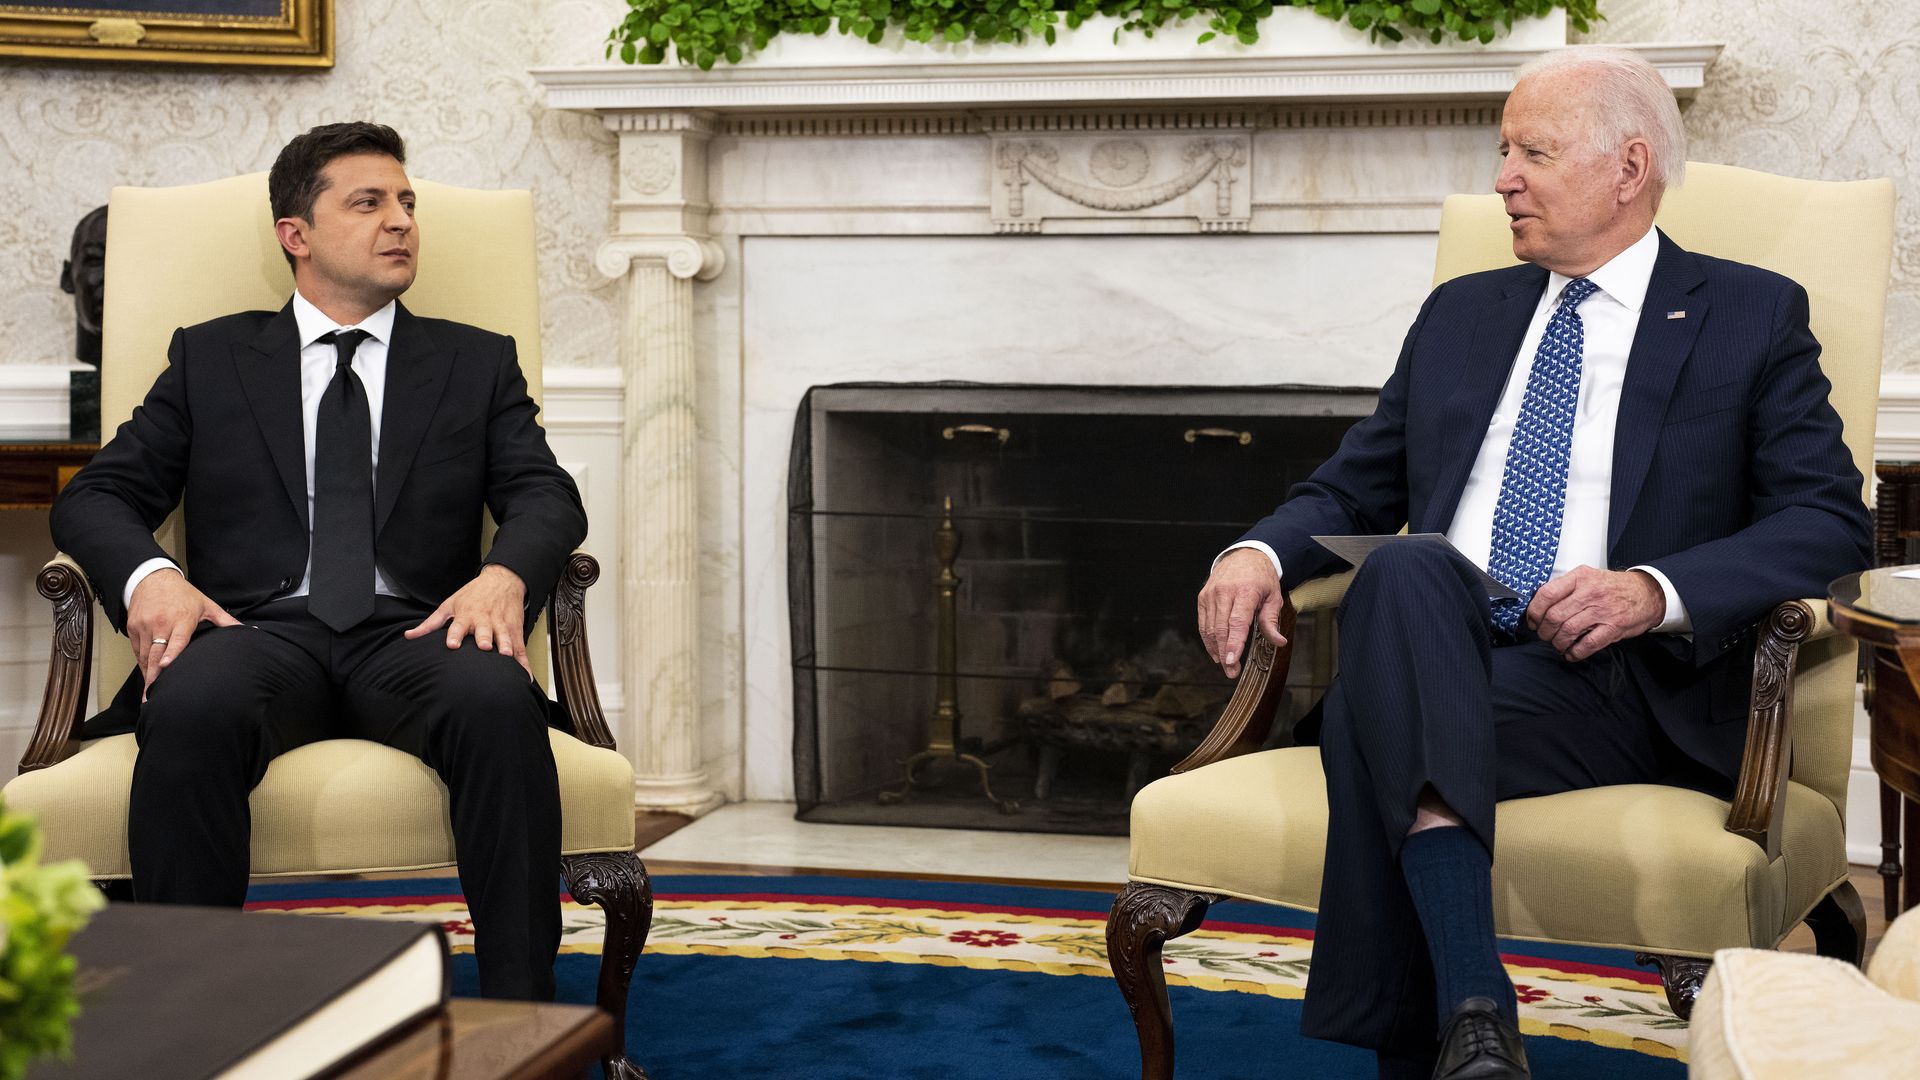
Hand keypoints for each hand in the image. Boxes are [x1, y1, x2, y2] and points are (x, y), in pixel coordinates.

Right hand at [128, 568, 240, 698]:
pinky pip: (136, 651)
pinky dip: (141, 664)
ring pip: (144, 655)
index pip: (176, 640)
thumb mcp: (206, 605)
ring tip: (150, 693)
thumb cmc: (182, 594)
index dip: (171, 654)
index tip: (166, 666)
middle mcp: (161, 623)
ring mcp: (144, 626)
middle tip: (153, 696)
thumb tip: (248, 631)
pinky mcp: (132, 628)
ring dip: (147, 674)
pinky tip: (147, 676)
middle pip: (155, 654)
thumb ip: (225, 621)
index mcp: (181, 619)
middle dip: (154, 676)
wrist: (152, 578)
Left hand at [403, 564, 530, 672]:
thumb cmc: (473, 595)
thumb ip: (430, 624)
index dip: (455, 635)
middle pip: (484, 631)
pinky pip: (520, 648)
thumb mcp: (449, 604)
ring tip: (505, 655)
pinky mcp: (515, 630)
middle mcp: (484, 620)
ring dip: (506, 646)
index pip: (458, 626)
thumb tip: (409, 636)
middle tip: (484, 647)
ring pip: (504, 637)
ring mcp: (501, 624)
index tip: (452, 645)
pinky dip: (523, 662)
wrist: (502, 580)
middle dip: (484, 639)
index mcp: (466, 615)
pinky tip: (525, 675)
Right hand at [1197, 548, 1287, 678]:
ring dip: (1216, 649)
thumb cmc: (1260, 577)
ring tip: (1225, 664)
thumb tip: (1278, 642)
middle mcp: (1225, 592)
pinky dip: (1208, 639)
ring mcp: (1211, 594)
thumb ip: (1272, 621)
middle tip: (1231, 671)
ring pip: (1210, 628)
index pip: (1237, 622)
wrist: (1244, 555)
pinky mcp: (1203, 597)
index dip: (1234, 643)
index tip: (1231, 661)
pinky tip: (1215, 651)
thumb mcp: (1273, 597)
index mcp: (1245, 591)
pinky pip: (1203, 623)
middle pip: (1221, 629)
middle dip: (1225, 653)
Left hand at [1526, 566, 1665, 661]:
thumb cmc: (1614, 587)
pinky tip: (1571, 654)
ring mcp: (1602, 610)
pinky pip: (1588, 644)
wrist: (1647, 593)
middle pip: (1554, 616)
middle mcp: (1590, 592)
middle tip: (1544, 635)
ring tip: (1558, 645)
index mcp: (1579, 578)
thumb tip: (1540, 605)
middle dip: (1544, 631)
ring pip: (1568, 631)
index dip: (1534, 611)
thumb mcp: (1588, 577)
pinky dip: (1575, 653)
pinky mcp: (1613, 627)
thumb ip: (1566, 588)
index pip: (1546, 594)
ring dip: (1558, 643)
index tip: (1532, 621)